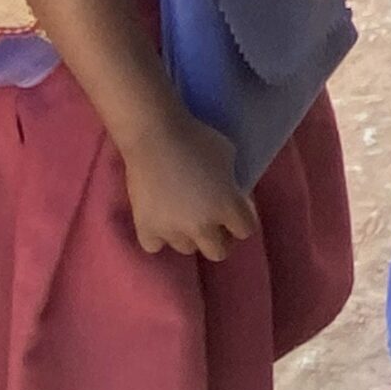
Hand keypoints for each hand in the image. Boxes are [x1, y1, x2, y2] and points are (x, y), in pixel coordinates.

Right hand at [122, 112, 258, 258]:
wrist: (155, 137)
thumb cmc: (198, 139)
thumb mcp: (230, 156)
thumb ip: (233, 181)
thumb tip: (233, 194)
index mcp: (227, 207)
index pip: (246, 231)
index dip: (243, 220)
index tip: (238, 213)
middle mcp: (201, 226)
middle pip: (218, 252)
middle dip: (220, 238)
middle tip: (214, 222)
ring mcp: (171, 231)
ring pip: (187, 248)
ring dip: (189, 235)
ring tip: (184, 215)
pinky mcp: (145, 229)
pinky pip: (156, 246)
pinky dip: (159, 236)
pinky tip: (161, 220)